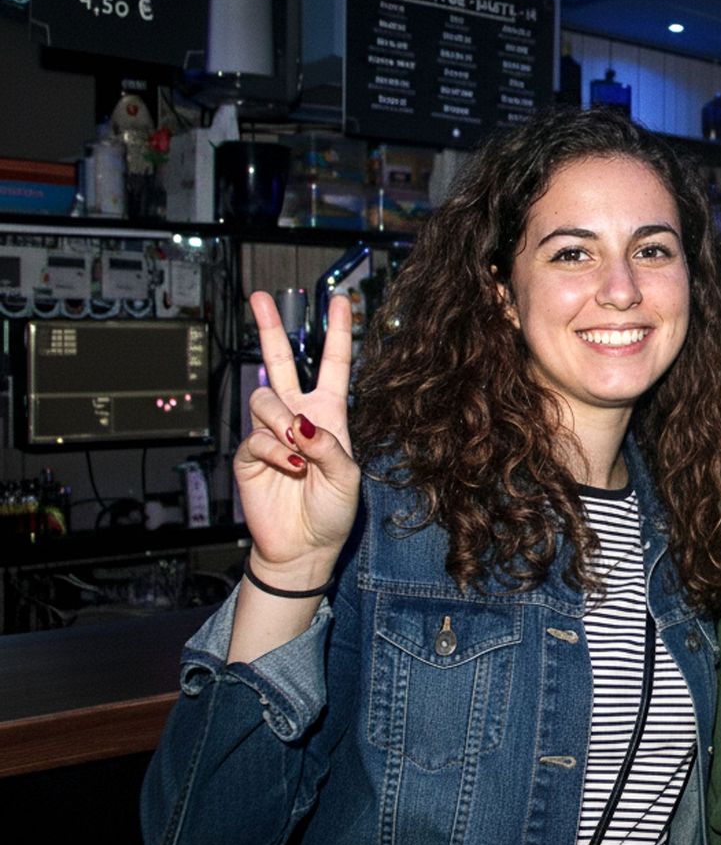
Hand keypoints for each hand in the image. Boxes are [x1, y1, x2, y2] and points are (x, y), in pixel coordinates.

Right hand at [234, 292, 360, 579]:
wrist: (304, 546)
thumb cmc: (332, 511)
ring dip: (282, 423)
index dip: (337, 332)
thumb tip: (298, 422)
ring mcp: (271, 433)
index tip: (338, 301)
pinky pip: (256, 438)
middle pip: (280, 362)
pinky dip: (274, 452)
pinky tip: (289, 468)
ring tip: (297, 453)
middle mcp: (298, 416)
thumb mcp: (347, 475)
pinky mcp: (249, 454)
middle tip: (260, 298)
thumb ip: (328, 444)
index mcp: (329, 414)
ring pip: (264, 400)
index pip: (333, 365)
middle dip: (270, 329)